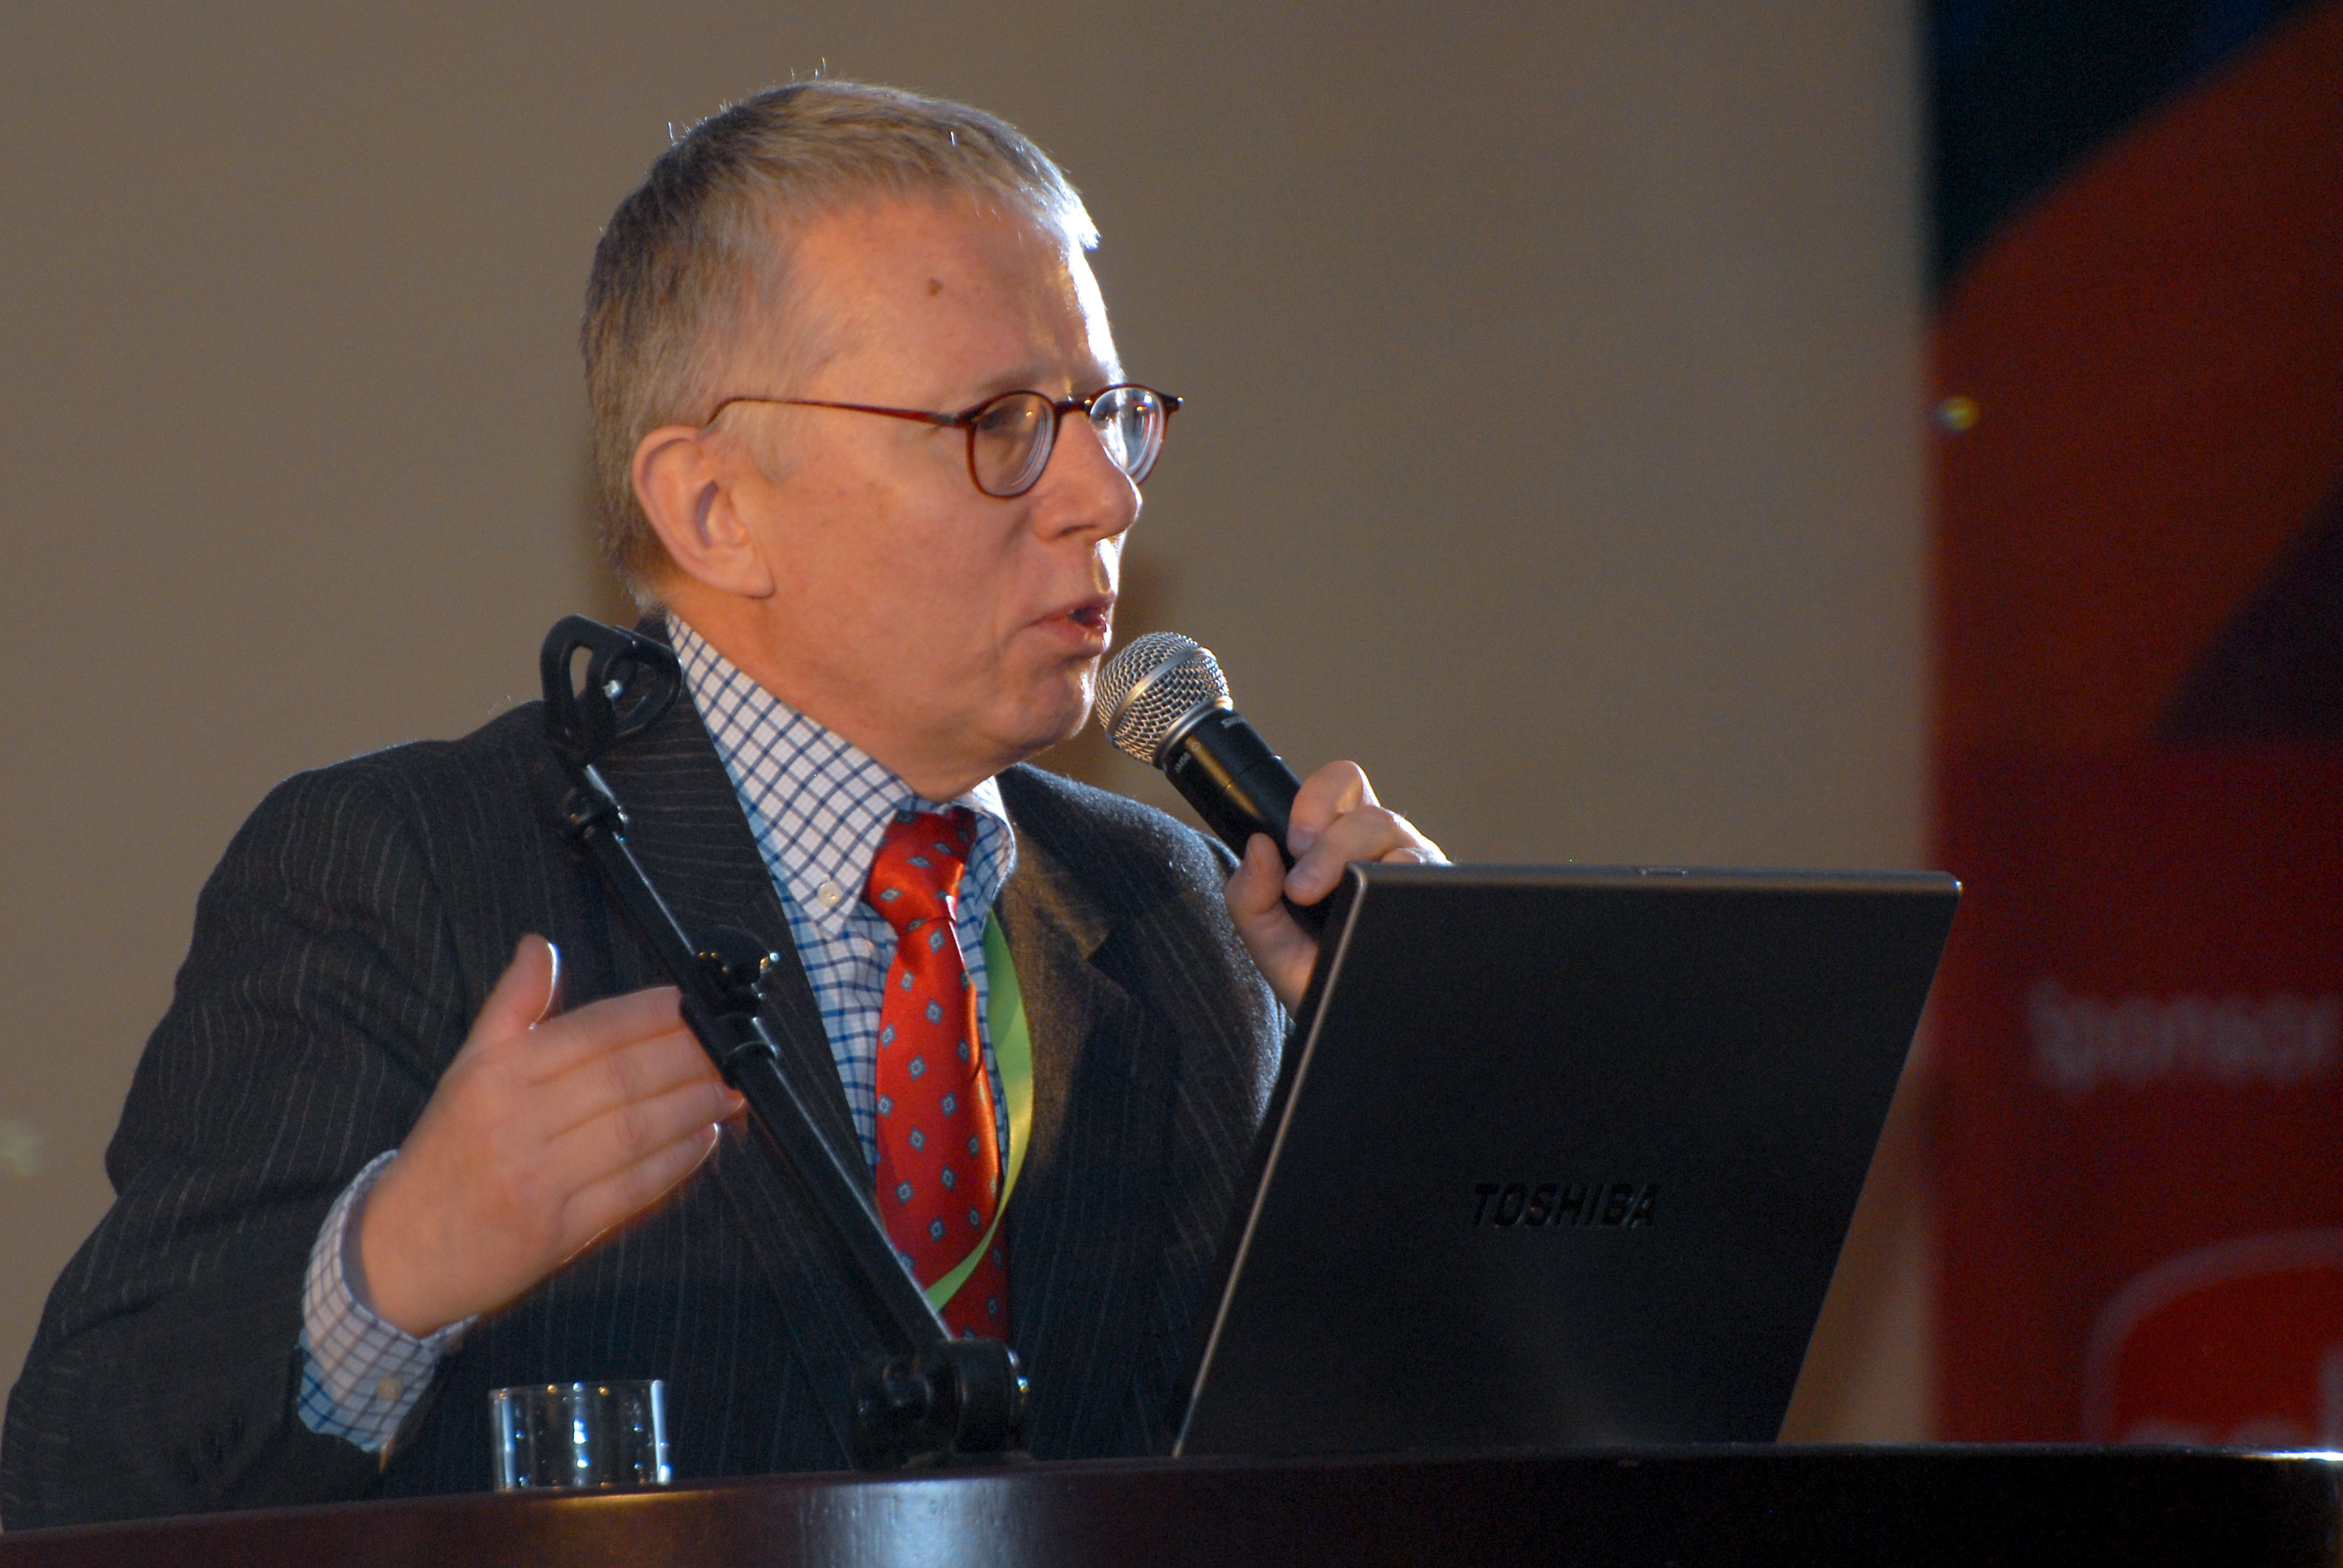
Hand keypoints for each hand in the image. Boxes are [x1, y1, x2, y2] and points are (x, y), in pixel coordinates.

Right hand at [357, 935, 743, 1336]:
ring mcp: (538, 1179)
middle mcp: (517, 1121)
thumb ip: (512, 1007)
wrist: (400, 1253)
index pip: (591, 1032)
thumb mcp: (467, 1071)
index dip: (650, 1015)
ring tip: (730, 1088)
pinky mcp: (557, 1232)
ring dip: (693, 1107)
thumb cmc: (445, 1153)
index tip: (693, 1004)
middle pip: (622, 1079)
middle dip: (687, 1058)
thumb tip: (541, 944)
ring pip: (635, 1131)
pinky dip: (675, 1162)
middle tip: (729, 1046)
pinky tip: (704, 1139)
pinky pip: (631, 1190)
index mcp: (496, 1075)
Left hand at [1224, 761, 1443, 1010]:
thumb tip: (1258, 847)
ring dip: (1353, 861)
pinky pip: (1428, 879)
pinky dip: (1397, 886)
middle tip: (1301, 886)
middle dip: (1329, 844)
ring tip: (1324, 901)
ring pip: (1399, 838)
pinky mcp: (1438, 904)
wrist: (1347, 1030)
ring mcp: (1417, 876)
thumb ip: (1250, 894)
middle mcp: (1388, 849)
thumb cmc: (1314, 974)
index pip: (1344, 785)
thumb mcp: (1269, 938)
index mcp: (1347, 840)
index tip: (1293, 841)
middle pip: (1371, 813)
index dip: (1318, 799)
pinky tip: (1371, 911)